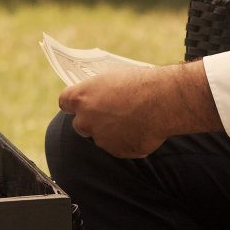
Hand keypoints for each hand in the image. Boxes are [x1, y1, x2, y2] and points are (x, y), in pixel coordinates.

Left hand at [59, 62, 223, 158]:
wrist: (164, 100)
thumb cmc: (140, 83)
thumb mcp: (113, 78)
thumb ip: (99, 91)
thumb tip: (97, 98)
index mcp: (81, 97)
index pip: (64, 102)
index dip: (73, 104)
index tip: (79, 104)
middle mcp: (85, 120)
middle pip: (80, 124)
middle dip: (91, 120)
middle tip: (109, 114)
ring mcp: (100, 138)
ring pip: (101, 136)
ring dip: (111, 131)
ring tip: (133, 119)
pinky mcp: (116, 151)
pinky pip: (118, 146)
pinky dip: (126, 141)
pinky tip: (142, 129)